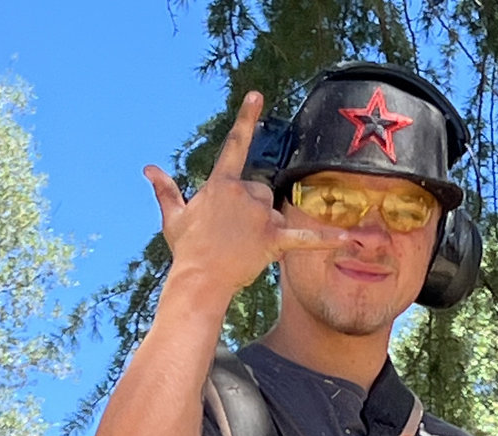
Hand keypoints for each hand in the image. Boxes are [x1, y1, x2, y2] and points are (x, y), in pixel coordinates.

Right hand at [143, 91, 346, 298]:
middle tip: (234, 235)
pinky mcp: (272, 238)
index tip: (258, 96)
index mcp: (221, 183)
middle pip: (261, 192)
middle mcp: (242, 192)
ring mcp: (259, 214)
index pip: (236, 144)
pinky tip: (350, 239)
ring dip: (266, 229)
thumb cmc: (187, 250)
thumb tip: (148, 168)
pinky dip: (328, 240)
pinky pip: (306, 237)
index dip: (247, 119)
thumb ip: (166, 190)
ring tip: (244, 248)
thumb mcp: (174, 218)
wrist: (198, 278)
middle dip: (253, 212)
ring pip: (274, 213)